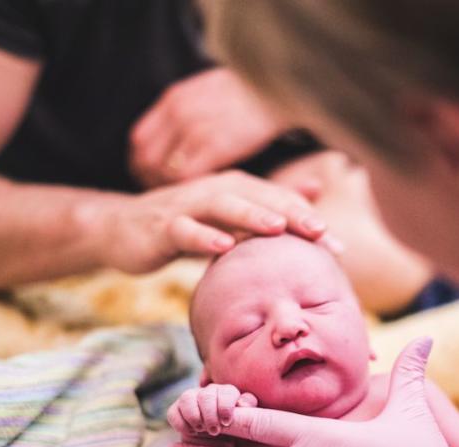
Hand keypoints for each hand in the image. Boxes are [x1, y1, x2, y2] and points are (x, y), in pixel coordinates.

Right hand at [84, 170, 326, 273]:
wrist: (121, 229)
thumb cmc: (184, 223)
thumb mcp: (230, 214)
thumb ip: (269, 203)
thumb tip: (316, 190)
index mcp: (235, 188)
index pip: (277, 200)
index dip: (307, 218)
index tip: (337, 244)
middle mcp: (214, 190)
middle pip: (257, 197)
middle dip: (290, 212)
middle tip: (321, 231)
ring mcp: (186, 206)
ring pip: (222, 206)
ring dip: (251, 215)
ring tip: (279, 228)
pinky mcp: (162, 226)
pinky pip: (183, 230)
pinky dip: (203, 236)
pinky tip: (223, 246)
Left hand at [130, 68, 286, 187]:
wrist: (280, 84)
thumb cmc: (251, 93)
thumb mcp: (208, 91)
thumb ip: (187, 112)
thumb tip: (176, 137)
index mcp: (174, 99)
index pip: (139, 140)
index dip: (142, 164)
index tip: (152, 178)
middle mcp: (178, 113)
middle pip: (144, 158)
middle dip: (149, 181)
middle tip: (165, 195)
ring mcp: (194, 128)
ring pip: (163, 170)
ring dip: (169, 189)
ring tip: (184, 199)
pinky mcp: (215, 145)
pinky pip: (186, 175)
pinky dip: (188, 189)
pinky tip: (201, 195)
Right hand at [167, 384, 257, 436]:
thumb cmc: (238, 433)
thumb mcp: (247, 423)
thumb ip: (248, 411)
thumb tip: (242, 404)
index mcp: (228, 393)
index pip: (226, 392)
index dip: (225, 406)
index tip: (226, 422)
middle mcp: (209, 393)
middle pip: (206, 395)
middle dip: (209, 414)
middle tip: (214, 430)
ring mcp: (191, 399)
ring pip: (187, 398)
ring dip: (194, 416)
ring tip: (201, 429)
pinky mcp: (177, 411)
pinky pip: (173, 412)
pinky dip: (180, 423)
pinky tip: (190, 432)